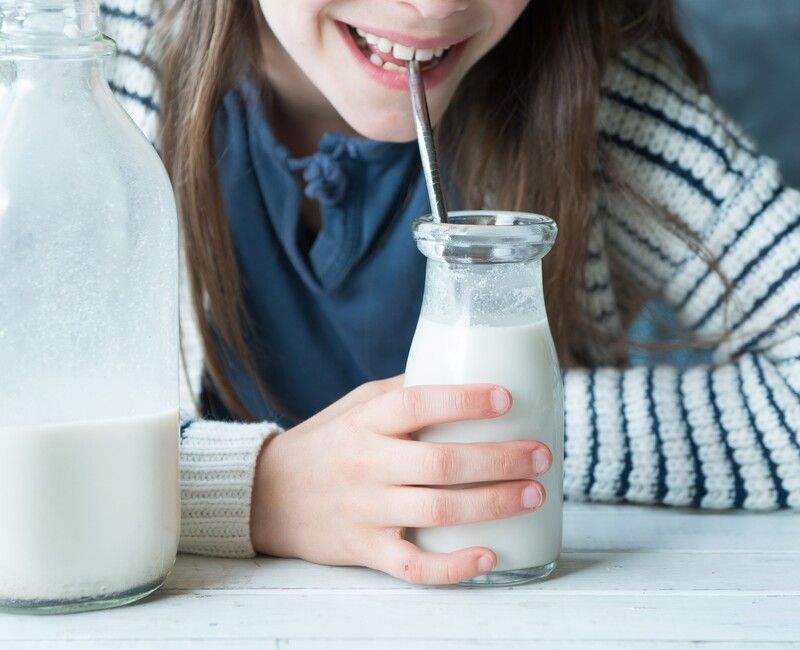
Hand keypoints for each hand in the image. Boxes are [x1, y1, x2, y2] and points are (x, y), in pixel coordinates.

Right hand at [250, 376, 551, 584]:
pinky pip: (413, 566)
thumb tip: (460, 374)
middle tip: (540, 455)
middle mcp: (365, 464)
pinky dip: (454, 567)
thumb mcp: (354, 406)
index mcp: (365, 422)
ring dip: (493, 504)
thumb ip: (401, 393)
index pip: (417, 403)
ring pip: (437, 511)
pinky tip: (489, 556)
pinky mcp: (364, 549)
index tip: (506, 399)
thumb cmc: (323, 443)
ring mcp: (365, 511)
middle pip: (441, 463)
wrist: (267, 495)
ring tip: (533, 494)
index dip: (464, 400)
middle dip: (499, 459)